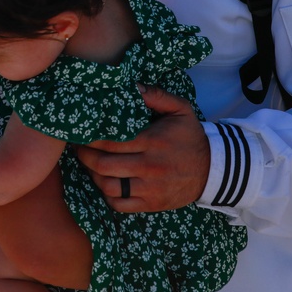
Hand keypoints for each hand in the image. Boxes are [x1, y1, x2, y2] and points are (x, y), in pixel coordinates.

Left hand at [75, 84, 210, 212]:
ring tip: (89, 165)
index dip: (90, 138)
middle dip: (84, 156)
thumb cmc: (190, 137)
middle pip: (104, 165)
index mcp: (152, 141)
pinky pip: (119, 205)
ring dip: (93, 176)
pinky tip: (104, 183)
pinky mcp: (151, 204)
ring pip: (108, 186)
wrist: (213, 170)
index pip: (111, 141)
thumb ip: (156, 95)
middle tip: (78, 148)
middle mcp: (148, 166)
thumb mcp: (180, 109)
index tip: (81, 133)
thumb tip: (132, 86)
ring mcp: (149, 188)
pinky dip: (107, 195)